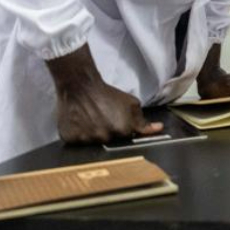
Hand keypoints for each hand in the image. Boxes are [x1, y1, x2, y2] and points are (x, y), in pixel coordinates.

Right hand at [46, 43, 161, 143]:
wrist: (81, 85)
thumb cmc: (107, 93)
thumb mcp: (131, 104)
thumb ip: (143, 121)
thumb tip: (158, 129)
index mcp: (122, 130)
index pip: (125, 140)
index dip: (122, 130)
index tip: (116, 121)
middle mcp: (105, 137)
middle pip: (109, 143)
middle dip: (108, 133)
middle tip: (103, 119)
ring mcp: (87, 140)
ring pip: (93, 144)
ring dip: (93, 135)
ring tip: (91, 119)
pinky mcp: (71, 139)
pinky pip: (77, 143)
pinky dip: (79, 135)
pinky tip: (81, 123)